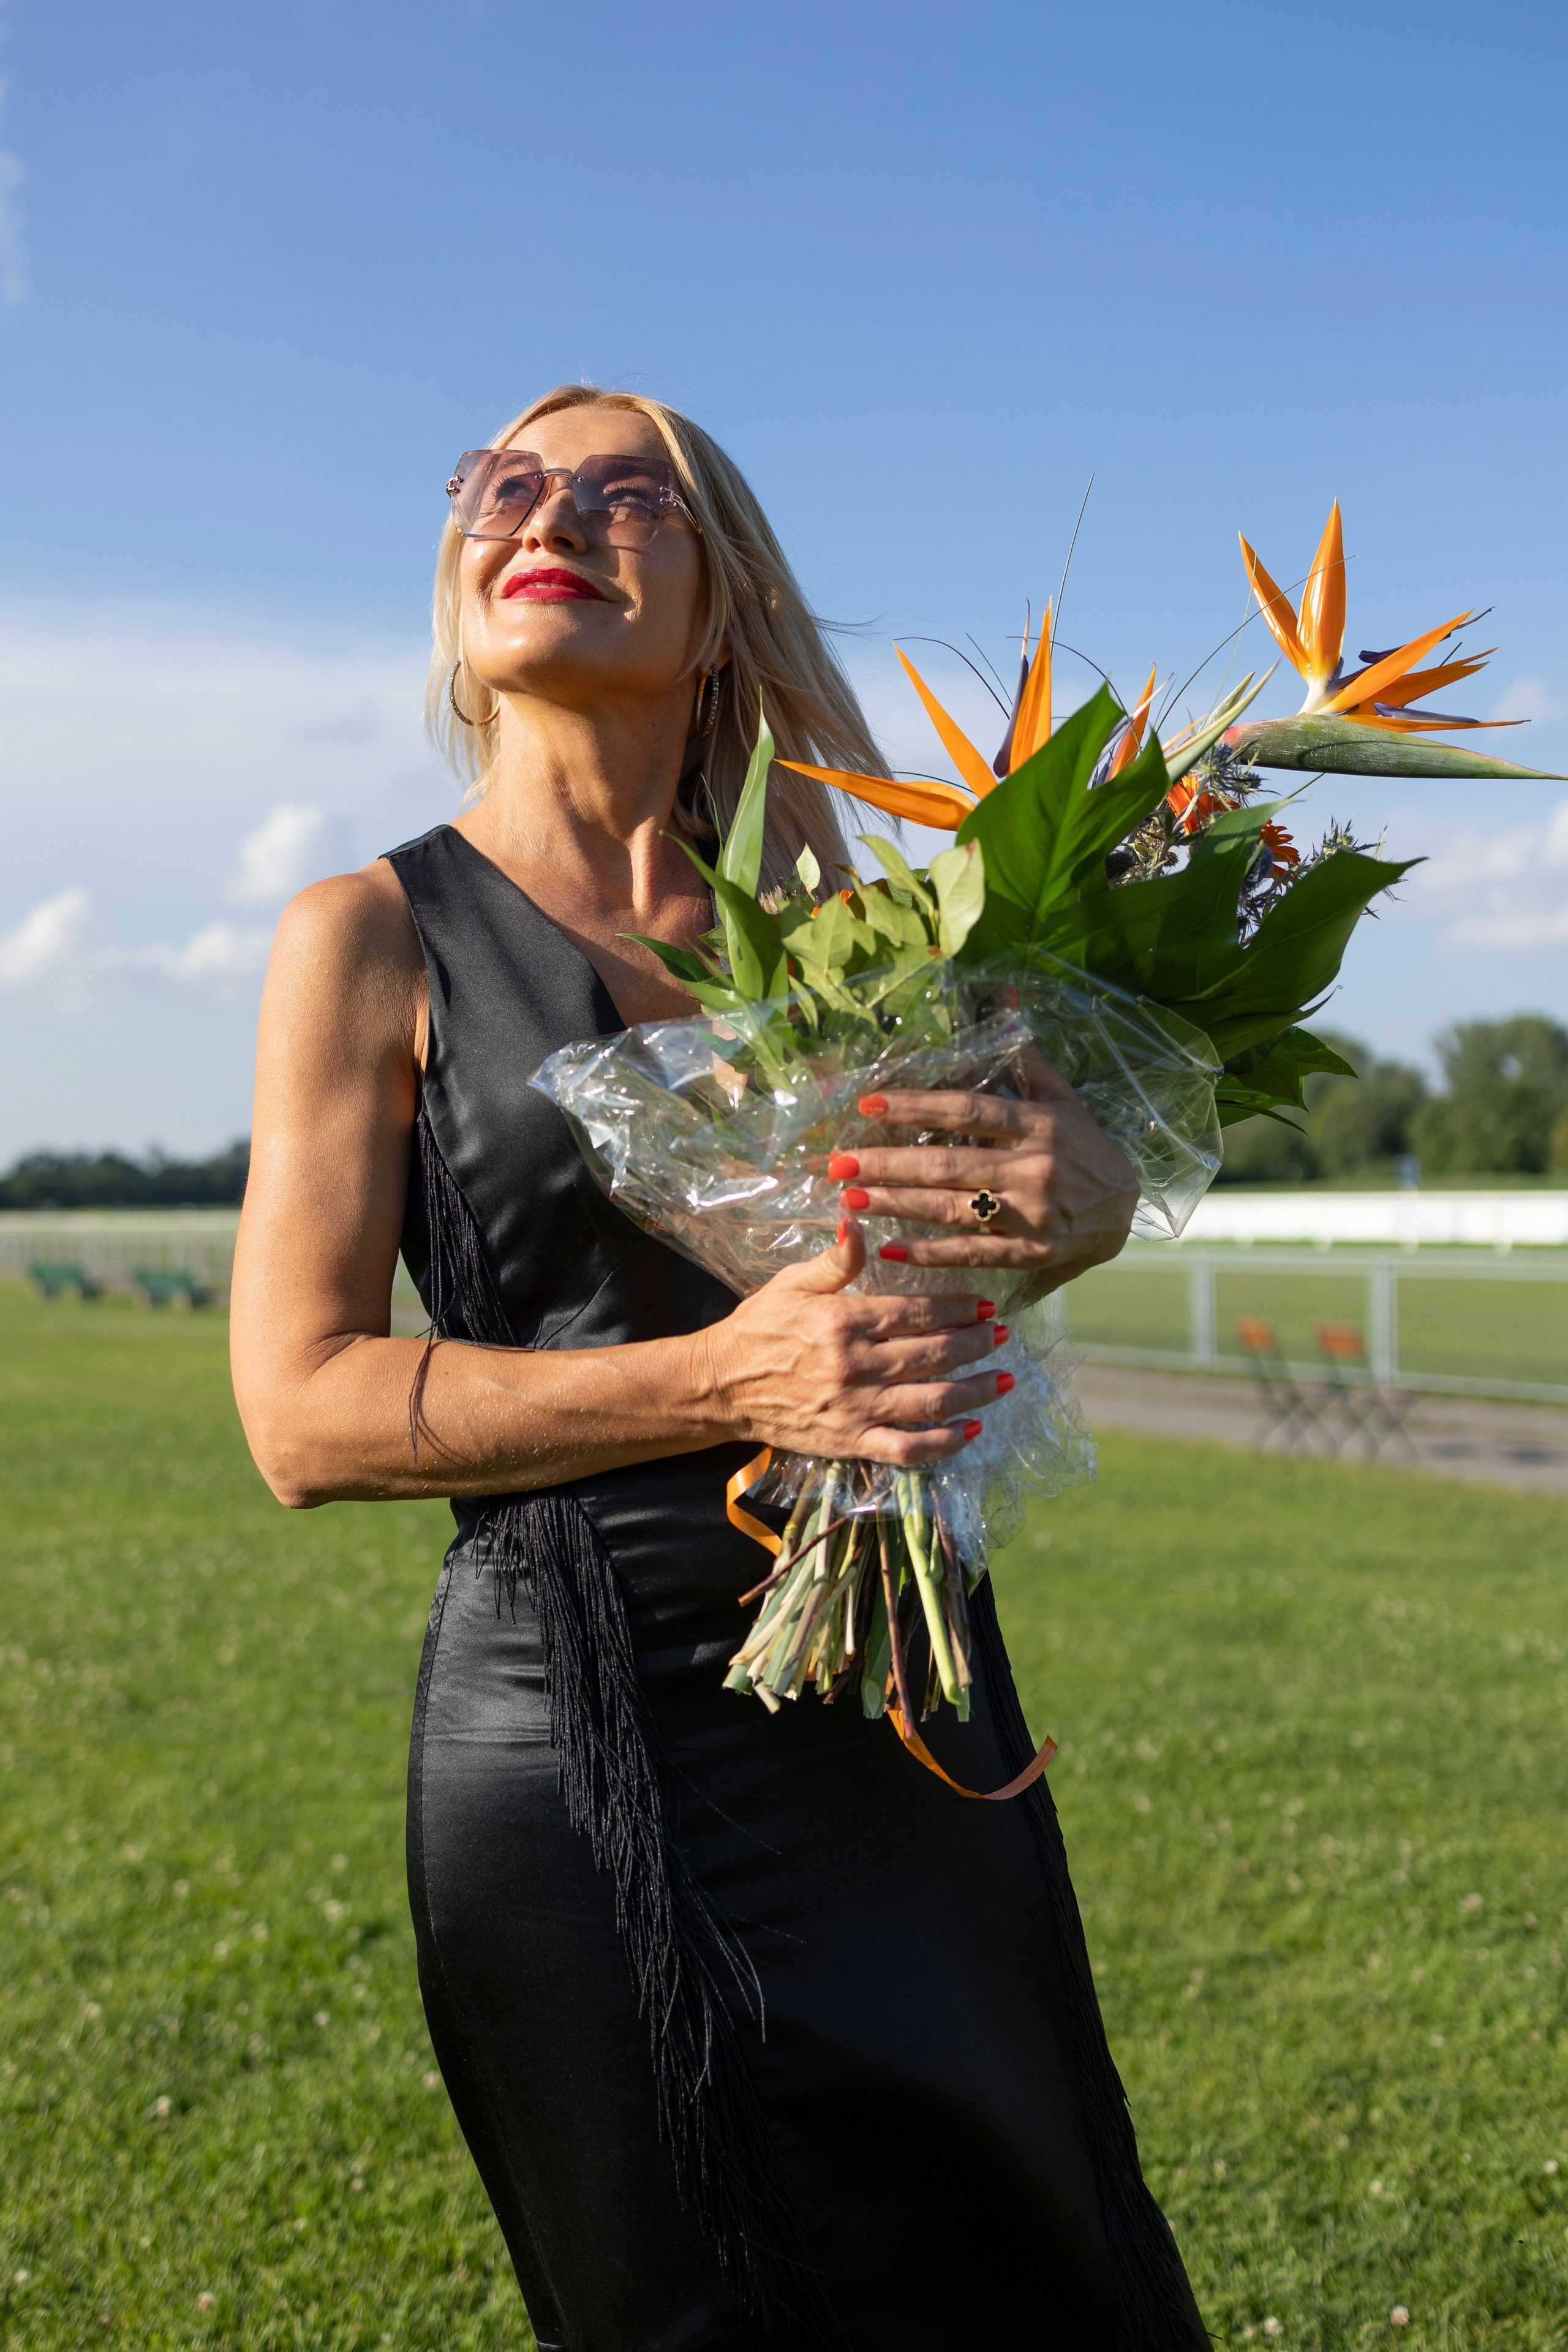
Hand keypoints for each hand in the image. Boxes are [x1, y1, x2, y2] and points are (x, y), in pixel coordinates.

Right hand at [698, 1220, 1008, 1466]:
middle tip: (1002, 1335)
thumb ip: (835, 1259)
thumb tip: (859, 1220)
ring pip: (931, 1401)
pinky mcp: (850, 1442)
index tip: (986, 1304)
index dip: (959, 1307)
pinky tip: (971, 1429)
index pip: (917, 1312)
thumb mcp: (791, 1283)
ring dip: (975, 1390)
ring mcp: (855, 1409)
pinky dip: (944, 1443)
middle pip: (934, 1355)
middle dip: (976, 1344)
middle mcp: (854, 1366)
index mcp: (843, 1322)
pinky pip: (907, 1449)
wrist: (721, 1385)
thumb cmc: (759, 1328)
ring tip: (1003, 1378)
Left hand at [831, 1045, 1138, 1290]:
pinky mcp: (1031, 1253)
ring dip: (896, 1203)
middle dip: (888, 1164)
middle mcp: (1035, 1168)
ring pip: (952, 1208)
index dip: (917, 1106)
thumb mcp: (1062, 1097)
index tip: (869, 1105)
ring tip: (850, 1196)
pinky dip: (928, 1254)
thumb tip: (1004, 992)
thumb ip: (1026, 1055)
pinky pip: (971, 1253)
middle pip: (949, 1163)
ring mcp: (1033, 1215)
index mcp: (1040, 1124)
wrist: (1124, 1211)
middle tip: (839, 1162)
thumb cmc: (1084, 1147)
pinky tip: (887, 1248)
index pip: (969, 1110)